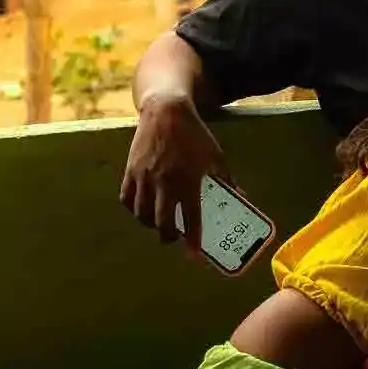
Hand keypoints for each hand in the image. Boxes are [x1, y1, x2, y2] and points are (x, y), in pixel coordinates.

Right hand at [119, 90, 231, 252]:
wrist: (166, 112)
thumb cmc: (195, 135)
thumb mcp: (216, 156)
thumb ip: (227, 179)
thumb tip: (240, 197)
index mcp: (188, 180)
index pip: (191, 218)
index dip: (193, 240)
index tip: (194, 256)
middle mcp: (164, 182)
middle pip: (161, 223)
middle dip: (167, 237)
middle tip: (173, 238)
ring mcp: (144, 177)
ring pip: (142, 214)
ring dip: (150, 224)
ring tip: (159, 224)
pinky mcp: (130, 171)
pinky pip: (127, 199)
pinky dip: (134, 208)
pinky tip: (143, 208)